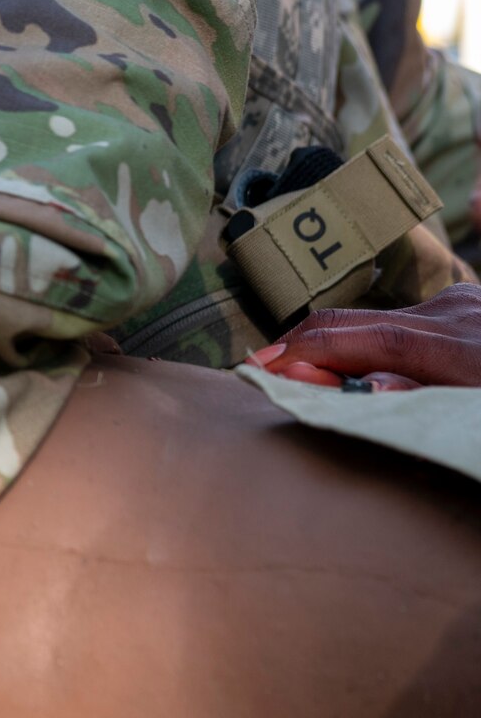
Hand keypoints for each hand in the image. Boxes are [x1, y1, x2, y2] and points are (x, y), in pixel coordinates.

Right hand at [248, 283, 480, 390]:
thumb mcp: (470, 417)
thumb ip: (415, 397)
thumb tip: (350, 384)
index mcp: (468, 353)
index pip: (377, 342)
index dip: (315, 352)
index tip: (265, 368)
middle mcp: (456, 315)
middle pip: (359, 319)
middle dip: (301, 340)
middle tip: (259, 365)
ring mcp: (457, 302)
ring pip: (370, 317)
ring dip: (325, 340)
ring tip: (287, 364)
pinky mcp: (458, 301)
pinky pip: (393, 316)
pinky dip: (357, 335)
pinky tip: (337, 352)